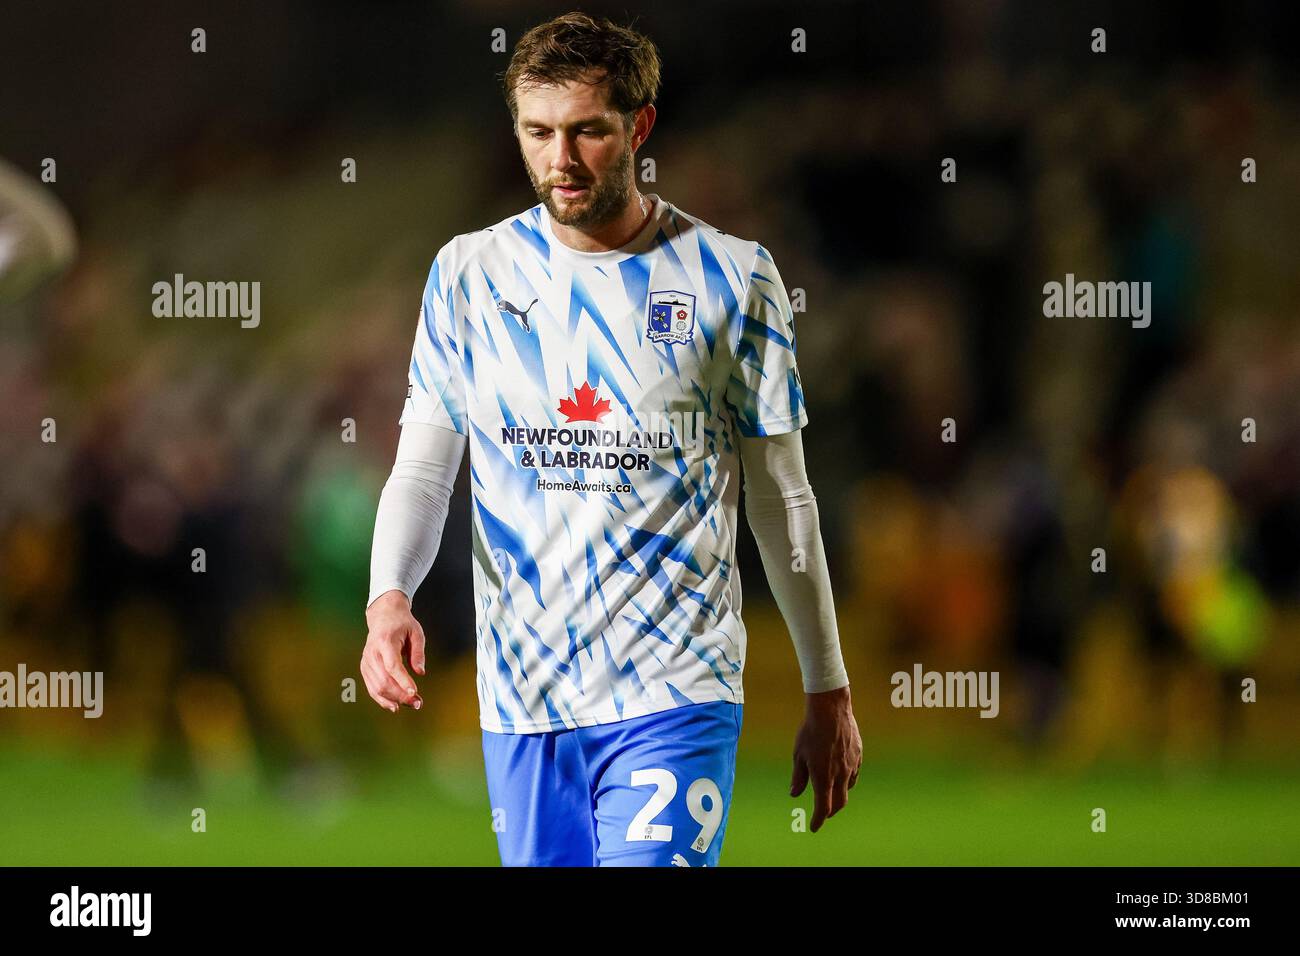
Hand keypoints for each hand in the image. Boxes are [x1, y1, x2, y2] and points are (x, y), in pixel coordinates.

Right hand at [361, 589, 425, 712]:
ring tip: (411, 704)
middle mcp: (372, 653)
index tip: (414, 692)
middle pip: (384, 680)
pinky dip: (382, 699)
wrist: (383, 616)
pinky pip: (371, 687)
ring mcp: (366, 661)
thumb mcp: (416, 632)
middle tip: (418, 702)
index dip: (403, 681)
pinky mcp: (365, 668)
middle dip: (401, 695)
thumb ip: (418, 653)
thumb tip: (420, 673)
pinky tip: (395, 705)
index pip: (392, 666)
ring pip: (377, 687)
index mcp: (385, 641)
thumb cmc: (402, 624)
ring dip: (394, 700)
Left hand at [790, 685, 861, 830]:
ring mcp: (852, 765)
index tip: (814, 827)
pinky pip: (854, 774)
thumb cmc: (810, 731)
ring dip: (839, 795)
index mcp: (823, 777)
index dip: (818, 820)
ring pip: (848, 788)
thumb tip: (794, 793)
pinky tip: (841, 775)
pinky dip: (847, 780)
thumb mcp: (798, 755)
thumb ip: (798, 777)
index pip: (823, 807)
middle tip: (823, 814)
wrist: (831, 710)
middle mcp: (840, 775)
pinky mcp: (858, 755)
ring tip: (832, 793)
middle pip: (839, 802)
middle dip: (830, 811)